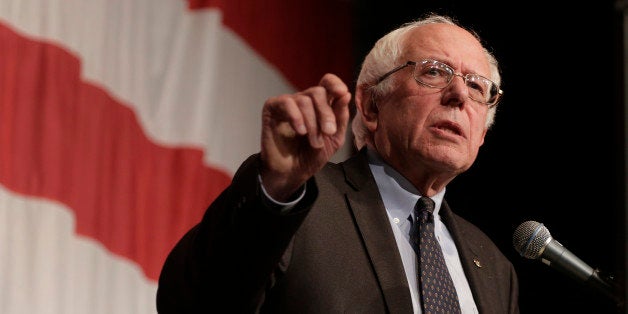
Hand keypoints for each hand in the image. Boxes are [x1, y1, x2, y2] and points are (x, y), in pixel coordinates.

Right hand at [260, 73, 350, 200]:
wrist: (292, 174)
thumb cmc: (312, 156)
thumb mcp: (334, 138)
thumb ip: (340, 117)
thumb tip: (345, 94)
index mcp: (320, 104)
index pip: (327, 82)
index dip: (335, 84)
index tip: (342, 93)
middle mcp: (304, 101)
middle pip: (317, 92)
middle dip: (326, 113)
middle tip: (329, 132)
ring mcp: (288, 104)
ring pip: (304, 100)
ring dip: (313, 123)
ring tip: (314, 142)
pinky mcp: (272, 109)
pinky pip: (286, 103)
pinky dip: (296, 116)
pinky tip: (300, 131)